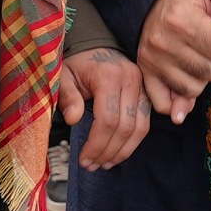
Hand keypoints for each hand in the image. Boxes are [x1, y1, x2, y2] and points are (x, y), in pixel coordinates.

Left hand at [63, 46, 162, 168]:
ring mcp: (142, 87)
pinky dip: (133, 142)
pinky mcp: (147, 94)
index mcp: (109, 76)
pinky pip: (145, 123)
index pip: (107, 120)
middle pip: (125, 127)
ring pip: (140, 128)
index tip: (84, 159)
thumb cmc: (78, 62)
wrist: (97, 45)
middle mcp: (131, 80)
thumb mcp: (64, 75)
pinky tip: (118, 152)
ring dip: (122, 151)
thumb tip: (72, 120)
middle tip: (92, 165)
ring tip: (105, 164)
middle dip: (108, 152)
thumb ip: (68, 96)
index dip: (96, 144)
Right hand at [140, 0, 210, 117]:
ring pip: (192, 89)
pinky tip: (185, 84)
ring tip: (197, 51)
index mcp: (182, 19)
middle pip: (210, 71)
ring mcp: (152, 58)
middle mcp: (163, 42)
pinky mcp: (145, 69)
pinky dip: (177, 99)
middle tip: (209, 38)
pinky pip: (163, 102)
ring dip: (201, 75)